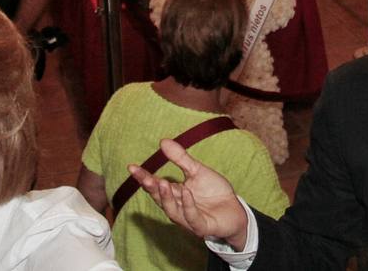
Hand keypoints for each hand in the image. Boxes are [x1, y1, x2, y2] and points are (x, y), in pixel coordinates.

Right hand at [128, 138, 248, 249]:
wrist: (236, 209)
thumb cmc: (214, 192)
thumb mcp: (197, 171)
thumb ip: (181, 158)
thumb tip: (163, 141)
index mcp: (175, 194)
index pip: (156, 185)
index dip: (144, 177)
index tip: (131, 167)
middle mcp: (178, 207)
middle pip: (160, 199)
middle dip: (151, 188)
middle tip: (144, 177)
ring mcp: (189, 219)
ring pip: (173, 211)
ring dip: (166, 198)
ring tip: (162, 183)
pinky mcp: (203, 227)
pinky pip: (192, 218)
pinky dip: (188, 206)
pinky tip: (186, 193)